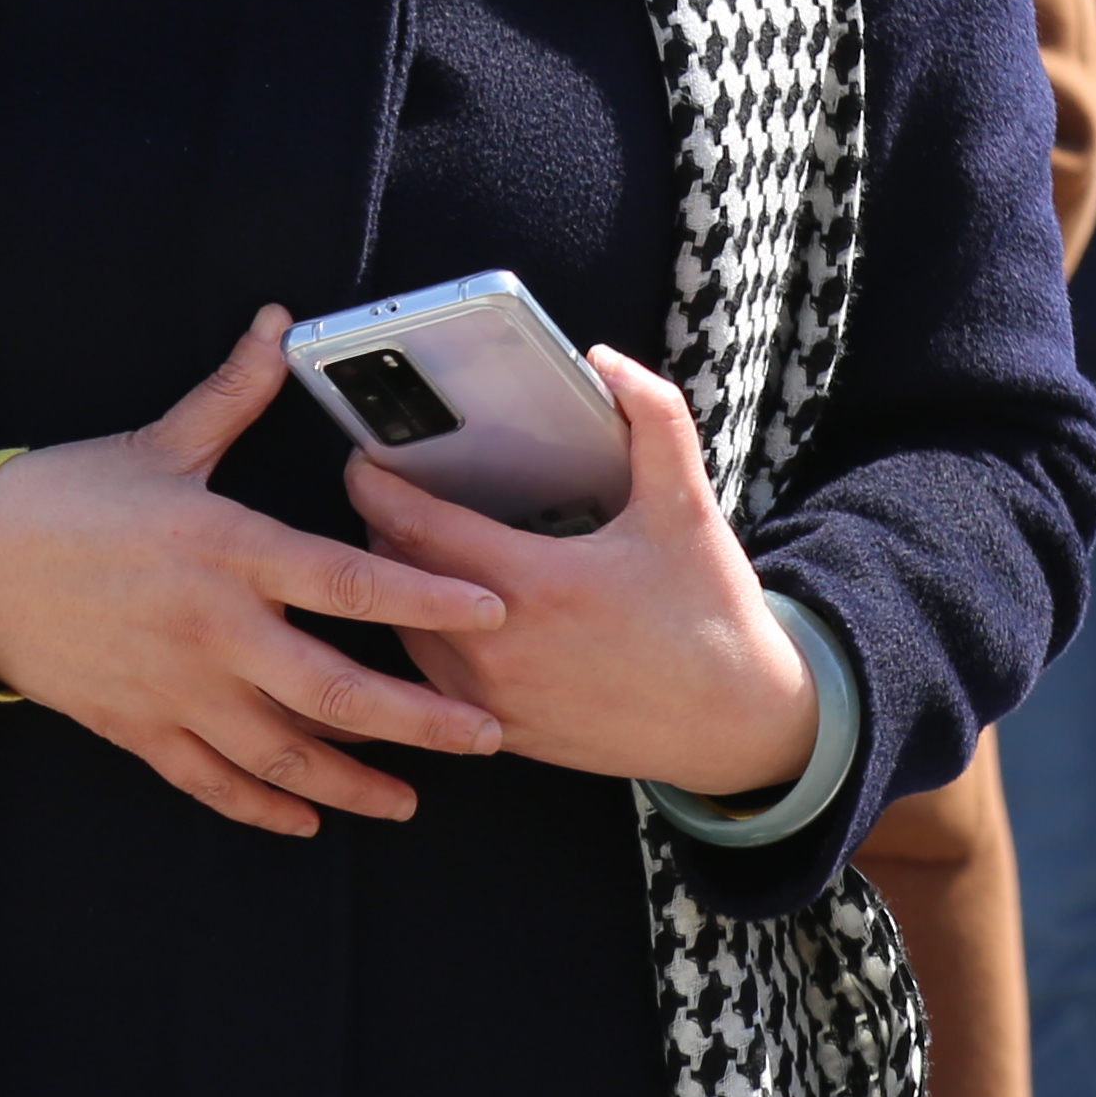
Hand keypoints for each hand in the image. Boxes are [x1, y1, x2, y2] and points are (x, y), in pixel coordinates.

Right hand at [0, 309, 516, 836]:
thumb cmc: (68, 498)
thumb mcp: (160, 441)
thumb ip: (234, 390)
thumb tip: (281, 319)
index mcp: (228, 551)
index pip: (348, 581)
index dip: (427, 599)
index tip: (494, 612)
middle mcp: (213, 630)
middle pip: (335, 690)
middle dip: (419, 720)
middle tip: (485, 735)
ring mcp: (175, 690)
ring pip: (281, 753)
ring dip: (353, 782)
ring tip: (412, 800)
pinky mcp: (138, 728)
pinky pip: (211, 782)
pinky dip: (262, 807)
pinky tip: (308, 819)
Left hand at [349, 349, 824, 795]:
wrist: (734, 722)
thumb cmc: (709, 613)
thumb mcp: (688, 507)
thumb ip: (654, 420)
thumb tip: (607, 362)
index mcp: (537, 583)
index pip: (418, 527)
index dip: (376, 487)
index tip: (361, 459)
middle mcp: (500, 647)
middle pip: (395, 578)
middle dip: (381, 529)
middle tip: (383, 492)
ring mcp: (494, 700)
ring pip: (402, 633)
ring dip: (394, 588)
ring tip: (408, 547)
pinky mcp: (500, 734)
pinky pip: (428, 681)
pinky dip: (420, 640)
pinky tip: (435, 614)